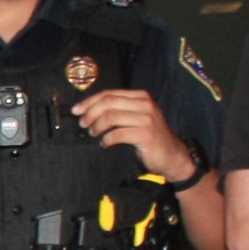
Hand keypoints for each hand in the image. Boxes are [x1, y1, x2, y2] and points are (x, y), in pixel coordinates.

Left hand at [69, 88, 195, 182]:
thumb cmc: (150, 137)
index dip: (90, 101)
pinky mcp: (146, 134)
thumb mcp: (137, 117)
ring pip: (112, 117)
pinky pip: (118, 134)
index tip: (77, 110)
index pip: (110, 94)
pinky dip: (107, 139)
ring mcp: (147, 119)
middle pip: (109, 103)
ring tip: (94, 133)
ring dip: (97, 126)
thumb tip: (89, 110)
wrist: (172, 155)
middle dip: (91, 112)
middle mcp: (146, 104)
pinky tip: (105, 144)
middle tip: (83, 124)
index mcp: (141, 96)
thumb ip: (120, 110)